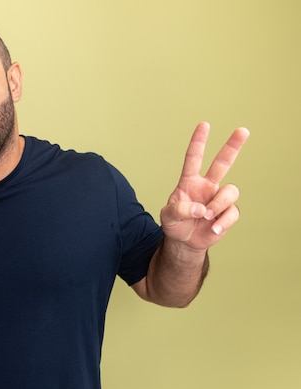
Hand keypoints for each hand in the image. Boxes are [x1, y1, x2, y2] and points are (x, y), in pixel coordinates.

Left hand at [161, 122, 248, 250]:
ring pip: (230, 191)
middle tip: (243, 130)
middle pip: (222, 163)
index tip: (204, 125)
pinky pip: (232, 212)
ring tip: (206, 217)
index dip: (199, 142)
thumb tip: (201, 209)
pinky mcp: (227, 213)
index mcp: (190, 182)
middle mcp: (207, 186)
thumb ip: (179, 210)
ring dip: (218, 205)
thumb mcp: (168, 217)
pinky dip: (222, 222)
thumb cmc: (175, 224)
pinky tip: (213, 229)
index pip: (194, 158)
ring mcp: (218, 198)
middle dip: (233, 146)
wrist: (184, 241)